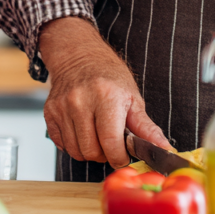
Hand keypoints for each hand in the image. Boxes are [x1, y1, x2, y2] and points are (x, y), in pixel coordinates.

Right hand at [39, 17, 169, 168]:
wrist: (78, 56)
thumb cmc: (108, 76)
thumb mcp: (132, 97)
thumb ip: (146, 127)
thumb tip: (164, 148)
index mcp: (106, 96)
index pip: (111, 143)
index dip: (120, 157)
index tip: (124, 155)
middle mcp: (80, 101)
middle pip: (91, 151)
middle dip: (105, 155)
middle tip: (111, 143)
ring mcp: (62, 107)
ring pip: (76, 151)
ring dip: (89, 151)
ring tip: (97, 136)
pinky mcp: (50, 112)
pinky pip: (61, 145)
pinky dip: (74, 145)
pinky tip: (82, 131)